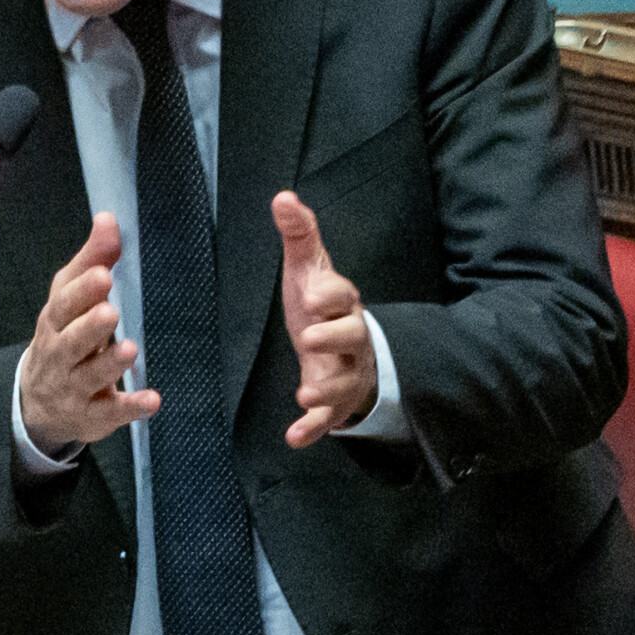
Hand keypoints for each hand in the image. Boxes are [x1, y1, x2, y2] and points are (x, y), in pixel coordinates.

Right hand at [21, 212, 157, 454]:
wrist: (36, 402)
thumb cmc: (62, 337)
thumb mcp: (70, 298)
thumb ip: (91, 260)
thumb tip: (108, 218)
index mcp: (55, 321)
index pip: (64, 304)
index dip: (82, 291)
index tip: (102, 275)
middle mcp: (60, 355)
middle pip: (71, 342)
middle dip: (89, 327)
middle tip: (111, 312)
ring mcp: (74, 388)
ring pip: (90, 377)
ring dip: (110, 364)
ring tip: (130, 349)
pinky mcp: (92, 415)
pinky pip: (111, 413)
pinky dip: (130, 407)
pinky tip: (151, 399)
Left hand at [272, 191, 375, 447]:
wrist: (345, 348)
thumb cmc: (322, 305)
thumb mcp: (310, 270)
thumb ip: (299, 236)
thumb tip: (283, 197)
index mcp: (343, 304)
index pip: (342, 296)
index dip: (329, 295)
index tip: (311, 294)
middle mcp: (350, 338)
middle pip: (351, 336)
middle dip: (331, 338)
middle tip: (308, 338)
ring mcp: (346, 372)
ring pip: (343, 382)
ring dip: (325, 390)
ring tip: (304, 394)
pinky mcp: (336, 403)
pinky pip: (329, 419)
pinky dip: (313, 429)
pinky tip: (294, 437)